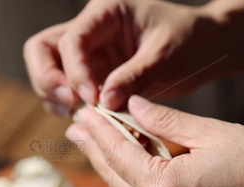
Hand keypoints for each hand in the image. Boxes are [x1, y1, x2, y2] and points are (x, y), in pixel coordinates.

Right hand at [24, 0, 226, 113]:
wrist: (202, 47)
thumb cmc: (189, 39)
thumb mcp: (165, 54)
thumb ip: (134, 76)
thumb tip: (103, 103)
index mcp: (105, 12)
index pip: (72, 41)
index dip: (75, 71)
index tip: (91, 98)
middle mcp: (89, 29)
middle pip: (41, 49)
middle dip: (48, 79)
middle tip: (71, 104)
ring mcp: (87, 53)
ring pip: (46, 69)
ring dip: (53, 94)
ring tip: (79, 114)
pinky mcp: (91, 73)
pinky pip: (64, 88)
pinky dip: (66, 104)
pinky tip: (87, 117)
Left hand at [66, 95, 243, 186]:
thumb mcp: (211, 133)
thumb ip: (165, 120)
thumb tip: (132, 107)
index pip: (118, 153)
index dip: (99, 130)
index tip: (83, 112)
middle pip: (114, 175)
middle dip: (93, 148)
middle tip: (76, 125)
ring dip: (108, 163)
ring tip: (90, 140)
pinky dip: (129, 177)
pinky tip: (123, 160)